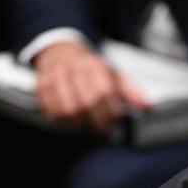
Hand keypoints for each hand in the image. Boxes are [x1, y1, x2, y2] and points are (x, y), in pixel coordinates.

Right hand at [34, 41, 148, 135]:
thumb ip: (132, 92)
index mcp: (95, 65)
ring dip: (81, 125)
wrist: (62, 54)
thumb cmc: (92, 72)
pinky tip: (73, 122)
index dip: (110, 114)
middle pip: (86, 104)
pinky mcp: (41, 86)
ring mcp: (55, 76)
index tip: (115, 127)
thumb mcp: (115, 77)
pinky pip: (52, 111)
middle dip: (97, 123)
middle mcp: (74, 68)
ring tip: (89, 129)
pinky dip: (64, 121)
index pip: (104, 93)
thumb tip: (146, 108)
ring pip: (68, 110)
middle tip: (104, 133)